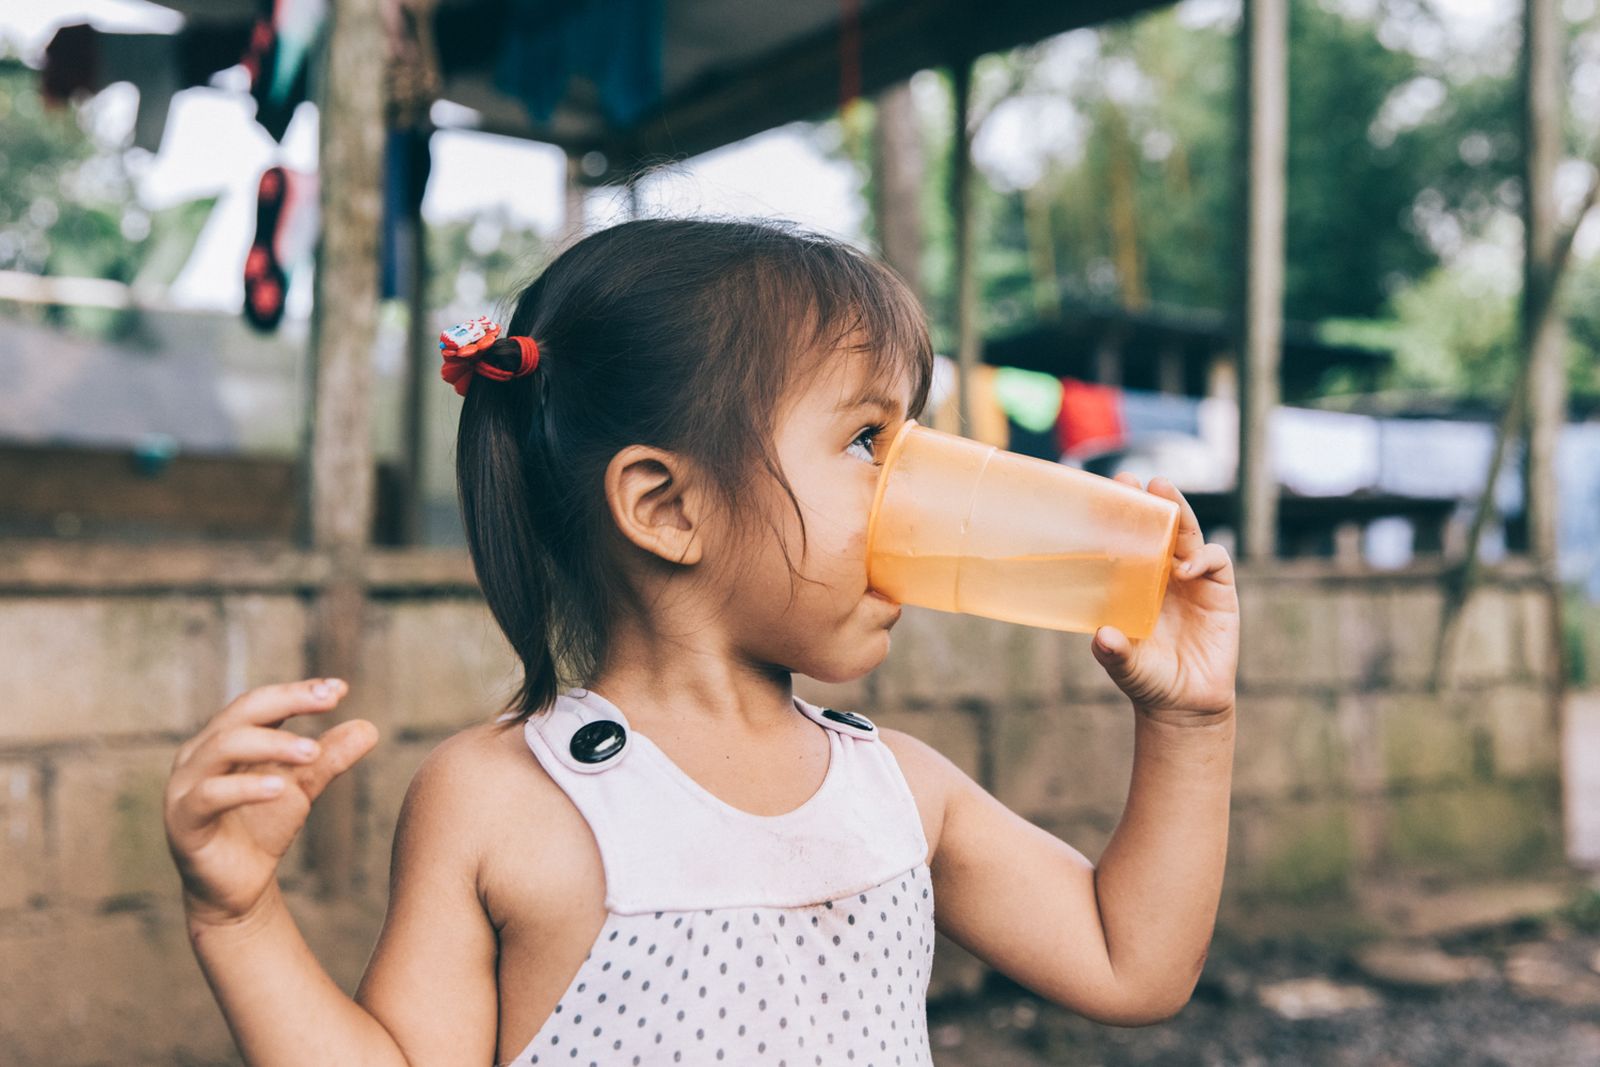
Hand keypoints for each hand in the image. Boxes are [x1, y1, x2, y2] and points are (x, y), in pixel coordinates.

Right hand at [164, 678, 378, 927]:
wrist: (238, 888)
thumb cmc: (263, 828)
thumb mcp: (302, 788)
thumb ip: (329, 758)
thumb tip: (370, 727)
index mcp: (224, 738)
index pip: (260, 703)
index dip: (298, 692)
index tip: (339, 689)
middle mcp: (199, 754)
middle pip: (242, 712)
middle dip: (287, 701)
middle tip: (329, 702)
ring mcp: (184, 786)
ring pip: (224, 746)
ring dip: (272, 742)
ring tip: (312, 751)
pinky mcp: (182, 822)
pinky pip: (210, 795)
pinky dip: (245, 787)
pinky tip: (280, 789)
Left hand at [1090, 475, 1238, 722]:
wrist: (1185, 706)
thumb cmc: (1148, 679)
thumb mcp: (1124, 665)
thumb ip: (1113, 652)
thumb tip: (1102, 636)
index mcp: (1136, 582)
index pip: (1130, 539)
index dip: (1122, 515)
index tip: (1107, 491)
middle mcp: (1164, 575)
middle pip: (1162, 528)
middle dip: (1153, 502)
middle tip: (1137, 480)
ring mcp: (1193, 581)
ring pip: (1189, 536)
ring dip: (1179, 512)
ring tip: (1164, 493)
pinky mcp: (1220, 594)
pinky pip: (1215, 563)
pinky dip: (1203, 558)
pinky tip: (1185, 569)